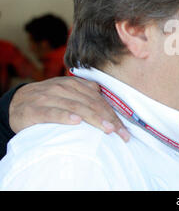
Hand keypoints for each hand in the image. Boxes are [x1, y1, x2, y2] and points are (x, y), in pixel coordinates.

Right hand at [9, 77, 129, 141]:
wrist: (16, 102)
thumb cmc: (48, 100)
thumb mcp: (68, 93)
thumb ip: (85, 94)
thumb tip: (106, 99)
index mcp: (75, 85)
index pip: (99, 100)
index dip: (113, 114)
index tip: (124, 129)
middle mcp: (64, 88)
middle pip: (91, 104)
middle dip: (108, 119)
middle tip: (120, 133)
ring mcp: (49, 97)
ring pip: (76, 107)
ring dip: (94, 118)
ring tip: (106, 129)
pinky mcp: (35, 109)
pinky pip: (52, 112)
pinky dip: (65, 116)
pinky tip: (76, 121)